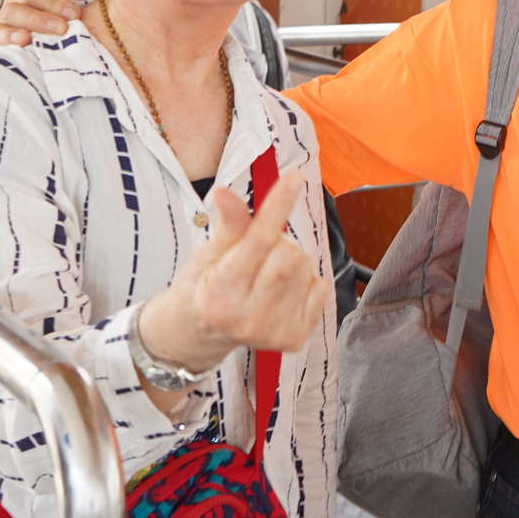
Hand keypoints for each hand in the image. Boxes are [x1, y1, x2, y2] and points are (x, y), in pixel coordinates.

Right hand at [0, 0, 84, 46]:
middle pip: (23, 0)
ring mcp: (2, 22)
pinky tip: (24, 40)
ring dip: (30, 23)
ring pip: (10, 14)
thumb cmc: (56, 31)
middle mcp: (13, 5)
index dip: (55, 1)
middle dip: (45, 14)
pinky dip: (9, 36)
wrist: (45, 56)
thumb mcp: (66, 12)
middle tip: (63, 28)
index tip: (75, 14)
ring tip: (46, 32)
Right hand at [135, 170, 324, 379]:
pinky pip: (320, 287)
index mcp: (219, 294)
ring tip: (266, 275)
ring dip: (292, 261)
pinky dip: (306, 282)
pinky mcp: (292, 340)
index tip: (296, 177)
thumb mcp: (207, 255)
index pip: (257, 240)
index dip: (279, 204)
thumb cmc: (202, 288)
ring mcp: (272, 332)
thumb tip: (225, 192)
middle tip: (258, 255)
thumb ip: (229, 226)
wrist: (198, 336)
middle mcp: (246, 318)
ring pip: (306, 268)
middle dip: (279, 242)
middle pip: (289, 253)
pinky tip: (281, 292)